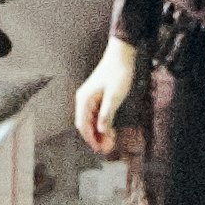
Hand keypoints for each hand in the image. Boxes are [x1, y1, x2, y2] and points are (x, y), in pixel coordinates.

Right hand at [70, 40, 140, 165]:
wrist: (121, 54)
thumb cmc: (118, 72)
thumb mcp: (115, 96)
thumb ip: (107, 115)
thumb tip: (101, 130)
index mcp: (84, 100)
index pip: (83, 126)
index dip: (91, 140)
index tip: (101, 149)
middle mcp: (83, 99)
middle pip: (85, 125)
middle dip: (95, 137)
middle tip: (107, 148)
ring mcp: (88, 97)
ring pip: (90, 120)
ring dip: (98, 131)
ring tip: (110, 141)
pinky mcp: (95, 95)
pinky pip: (95, 114)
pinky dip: (101, 123)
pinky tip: (109, 128)